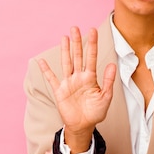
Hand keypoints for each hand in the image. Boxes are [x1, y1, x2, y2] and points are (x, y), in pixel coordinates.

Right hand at [38, 27, 115, 153]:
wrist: (83, 125)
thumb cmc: (96, 112)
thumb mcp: (105, 97)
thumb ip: (108, 81)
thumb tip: (112, 65)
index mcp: (90, 77)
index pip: (91, 57)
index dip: (92, 44)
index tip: (93, 31)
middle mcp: (79, 77)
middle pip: (78, 56)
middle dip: (77, 42)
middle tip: (75, 28)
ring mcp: (68, 83)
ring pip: (66, 63)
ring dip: (65, 50)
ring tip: (64, 37)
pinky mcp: (60, 91)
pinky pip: (52, 79)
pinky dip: (46, 71)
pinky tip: (41, 61)